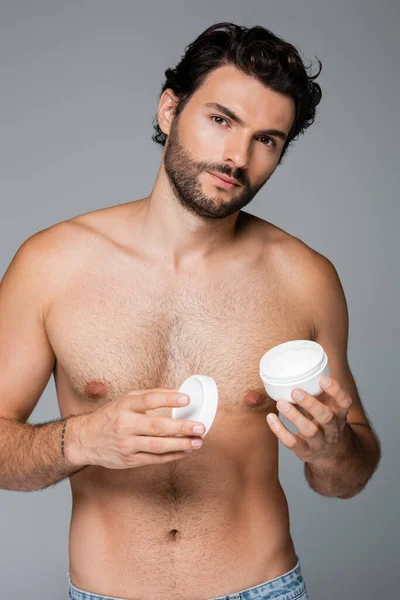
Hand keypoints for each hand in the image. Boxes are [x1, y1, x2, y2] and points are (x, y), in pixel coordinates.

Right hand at [67, 388, 204, 468]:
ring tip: (198, 442)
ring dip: (181, 444)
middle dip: (181, 427)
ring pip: (158, 446)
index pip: (148, 400)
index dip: (168, 399)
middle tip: (200, 426)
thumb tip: (176, 392)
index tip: (186, 398)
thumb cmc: (109, 417)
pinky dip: (172, 456)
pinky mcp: (129, 460)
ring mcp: (126, 445)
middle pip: (157, 426)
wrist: (84, 440)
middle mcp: (125, 425)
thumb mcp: (124, 400)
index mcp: (124, 406)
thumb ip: (149, 395)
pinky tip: (185, 452)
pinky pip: (154, 459)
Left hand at [266, 376, 353, 465]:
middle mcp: (332, 428)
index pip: (344, 401)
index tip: (323, 379)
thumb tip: (295, 367)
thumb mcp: (328, 406)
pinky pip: (293, 443)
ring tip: (280, 403)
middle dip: (311, 404)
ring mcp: (320, 441)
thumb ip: (317, 391)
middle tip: (296, 391)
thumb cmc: (324, 421)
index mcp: (340, 413)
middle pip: (326, 417)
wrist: (333, 454)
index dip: (336, 390)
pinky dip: (280, 431)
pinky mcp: (306, 451)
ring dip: (294, 416)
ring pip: (310, 430)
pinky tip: (271, 418)